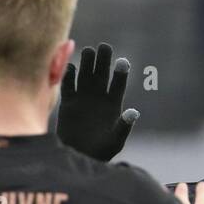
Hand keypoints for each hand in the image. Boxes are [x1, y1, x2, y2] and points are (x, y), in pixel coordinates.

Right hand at [57, 43, 138, 160]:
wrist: (79, 157)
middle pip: (102, 73)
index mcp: (113, 104)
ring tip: (89, 52)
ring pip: (85, 74)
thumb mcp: (115, 141)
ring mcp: (83, 97)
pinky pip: (68, 84)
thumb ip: (123, 126)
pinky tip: (71, 67)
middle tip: (104, 47)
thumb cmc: (101, 151)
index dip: (121, 73)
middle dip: (103, 60)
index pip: (118, 83)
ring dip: (87, 63)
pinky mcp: (69, 102)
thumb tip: (134, 113)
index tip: (123, 62)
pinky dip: (69, 75)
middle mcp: (99, 96)